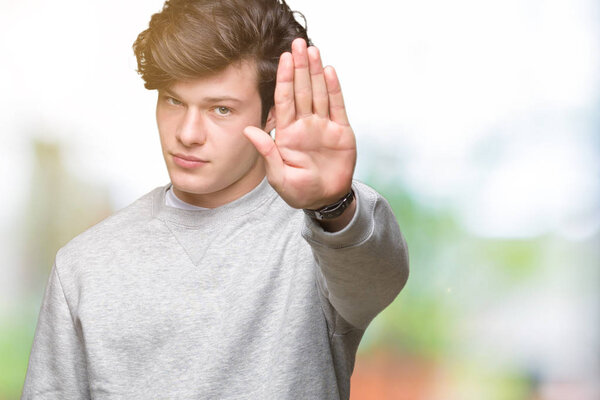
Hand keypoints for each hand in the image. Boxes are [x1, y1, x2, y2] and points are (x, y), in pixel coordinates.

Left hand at [243, 38, 356, 209]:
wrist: (325, 200)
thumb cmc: (299, 191)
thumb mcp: (278, 176)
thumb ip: (266, 152)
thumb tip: (248, 130)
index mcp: (287, 133)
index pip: (285, 100)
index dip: (284, 79)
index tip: (283, 59)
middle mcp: (305, 125)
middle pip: (302, 90)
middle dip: (299, 67)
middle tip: (297, 43)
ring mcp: (323, 126)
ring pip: (318, 93)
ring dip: (315, 72)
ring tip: (312, 50)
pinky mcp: (341, 131)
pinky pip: (337, 106)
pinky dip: (333, 89)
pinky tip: (329, 71)